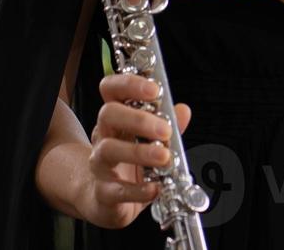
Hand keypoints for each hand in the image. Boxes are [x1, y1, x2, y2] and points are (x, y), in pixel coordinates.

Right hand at [79, 73, 191, 230]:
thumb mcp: (150, 140)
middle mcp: (104, 136)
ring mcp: (100, 164)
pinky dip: (137, 189)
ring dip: (139, 152)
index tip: (154, 90)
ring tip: (164, 156)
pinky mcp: (103, 193)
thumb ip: (169, 124)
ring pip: (108, 150)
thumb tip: (183, 111)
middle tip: (164, 130)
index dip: (130, 84)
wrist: (105, 200)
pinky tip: (155, 187)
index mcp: (117, 117)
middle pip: (108, 114)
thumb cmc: (130, 163)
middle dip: (138, 119)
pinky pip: (116, 190)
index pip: (111, 89)